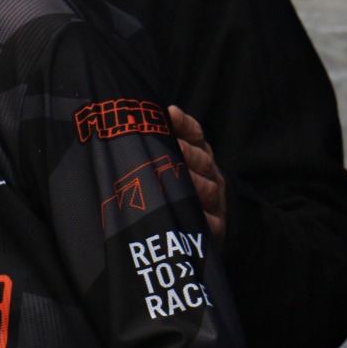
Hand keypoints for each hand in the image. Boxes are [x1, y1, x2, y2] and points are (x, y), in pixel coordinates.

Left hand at [169, 105, 226, 248]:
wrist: (192, 234)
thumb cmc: (173, 195)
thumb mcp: (167, 170)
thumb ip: (155, 151)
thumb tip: (131, 128)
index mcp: (199, 158)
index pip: (195, 136)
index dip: (184, 125)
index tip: (171, 113)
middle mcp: (210, 176)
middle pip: (202, 161)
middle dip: (187, 153)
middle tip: (174, 147)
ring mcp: (215, 202)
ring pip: (208, 189)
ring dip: (193, 183)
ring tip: (175, 180)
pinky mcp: (215, 227)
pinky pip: (209, 221)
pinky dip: (199, 216)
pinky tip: (184, 213)